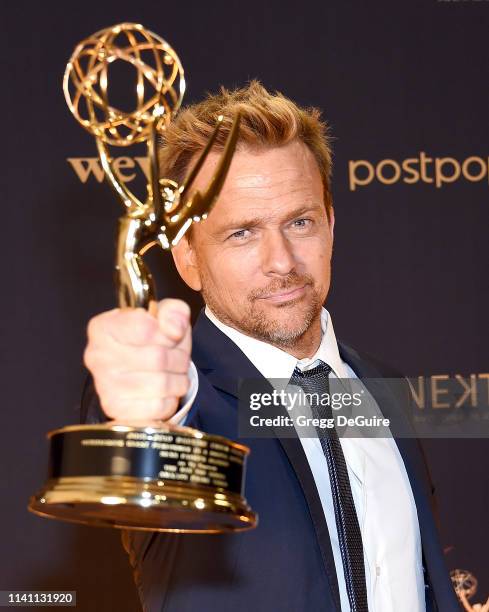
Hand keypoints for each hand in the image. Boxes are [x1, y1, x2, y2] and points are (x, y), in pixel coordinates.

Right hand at [84, 298, 191, 420]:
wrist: (138, 370)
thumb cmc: (150, 339)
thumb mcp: (163, 314)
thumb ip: (173, 312)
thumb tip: (173, 330)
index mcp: (103, 327)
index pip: (146, 328)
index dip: (168, 333)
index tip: (169, 335)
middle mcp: (97, 356)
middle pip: (158, 358)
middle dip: (179, 358)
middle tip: (177, 356)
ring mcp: (104, 386)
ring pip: (162, 384)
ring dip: (178, 379)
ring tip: (173, 372)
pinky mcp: (116, 410)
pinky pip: (159, 406)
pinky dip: (170, 399)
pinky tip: (163, 390)